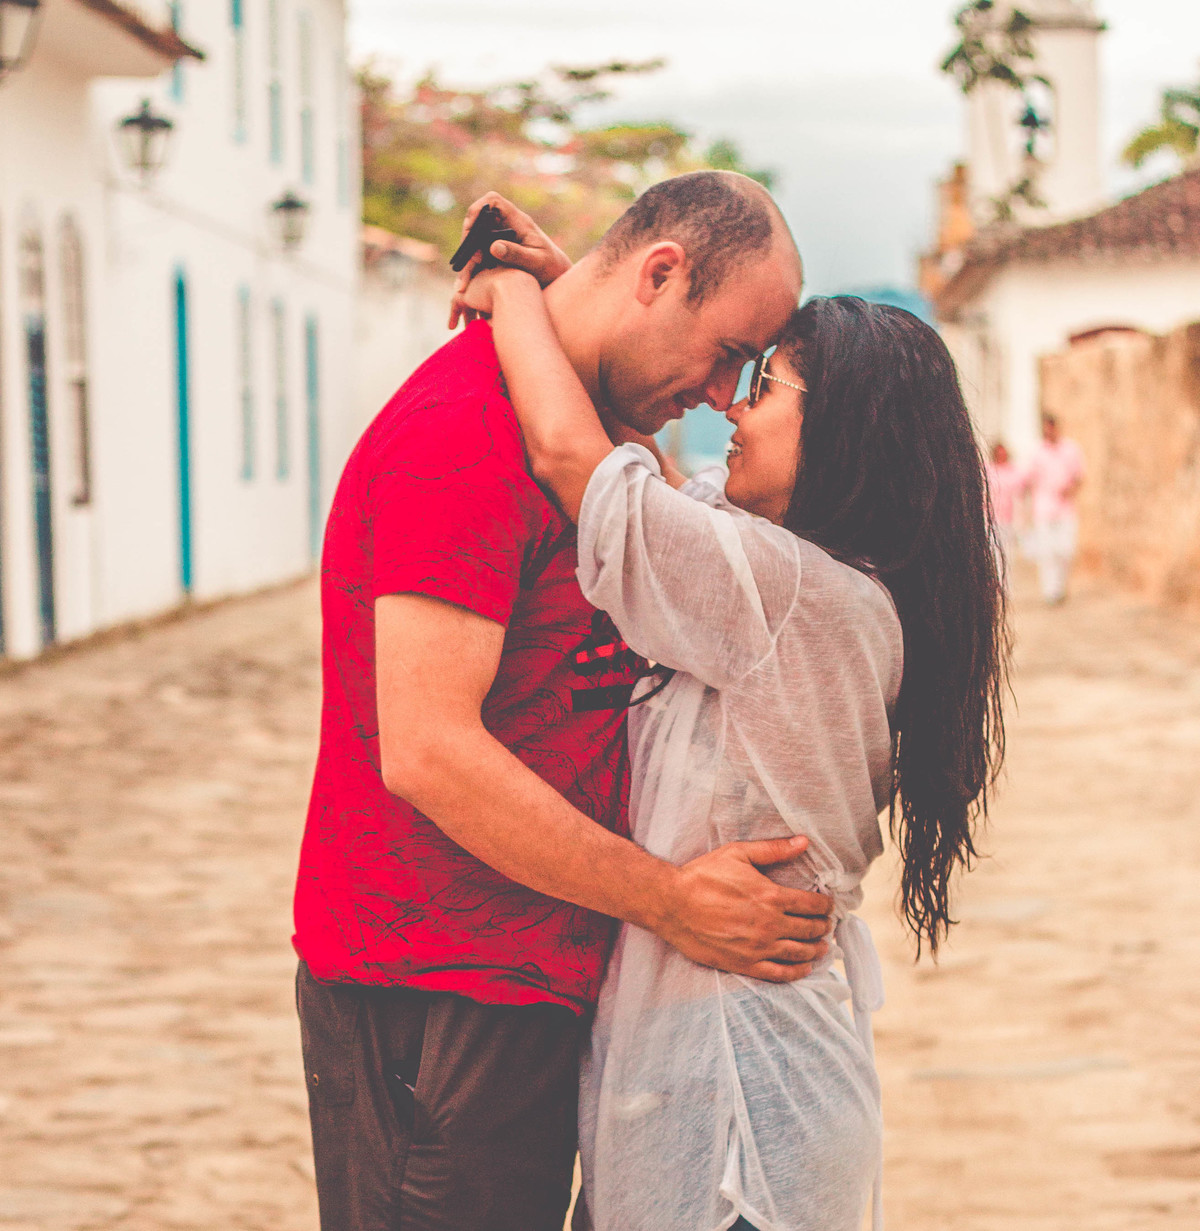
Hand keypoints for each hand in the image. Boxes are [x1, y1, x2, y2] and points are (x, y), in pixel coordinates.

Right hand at [449, 192, 571, 327]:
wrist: (556, 277)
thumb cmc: (551, 267)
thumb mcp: (536, 263)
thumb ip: (517, 254)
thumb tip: (493, 247)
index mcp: (518, 221)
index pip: (494, 201)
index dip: (479, 209)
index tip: (470, 229)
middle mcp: (506, 226)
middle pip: (478, 223)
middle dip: (468, 243)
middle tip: (468, 266)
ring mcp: (499, 238)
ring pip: (474, 241)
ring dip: (466, 260)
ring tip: (462, 285)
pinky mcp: (495, 251)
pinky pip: (477, 255)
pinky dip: (470, 269)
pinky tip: (465, 285)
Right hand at [654, 836, 833, 982]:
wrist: (672, 904)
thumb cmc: (702, 876)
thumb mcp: (737, 853)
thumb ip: (773, 849)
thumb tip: (803, 842)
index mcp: (771, 896)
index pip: (812, 904)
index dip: (826, 905)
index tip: (828, 905)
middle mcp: (770, 925)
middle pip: (810, 929)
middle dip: (823, 926)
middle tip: (827, 924)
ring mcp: (758, 948)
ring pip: (800, 953)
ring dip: (816, 950)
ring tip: (822, 946)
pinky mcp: (744, 964)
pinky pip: (780, 974)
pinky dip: (797, 972)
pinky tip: (804, 968)